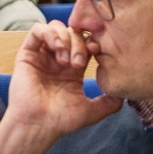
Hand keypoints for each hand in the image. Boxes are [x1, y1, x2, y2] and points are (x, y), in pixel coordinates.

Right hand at [0, 21, 122, 153]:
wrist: (38, 125)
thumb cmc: (60, 121)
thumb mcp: (91, 111)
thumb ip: (109, 103)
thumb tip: (124, 96)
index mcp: (72, 70)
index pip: (86, 44)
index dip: (93, 42)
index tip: (98, 52)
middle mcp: (57, 60)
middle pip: (73, 33)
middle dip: (79, 43)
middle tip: (79, 63)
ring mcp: (42, 56)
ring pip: (56, 28)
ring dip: (65, 38)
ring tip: (65, 59)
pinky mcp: (27, 54)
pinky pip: (37, 30)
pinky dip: (50, 33)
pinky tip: (56, 49)